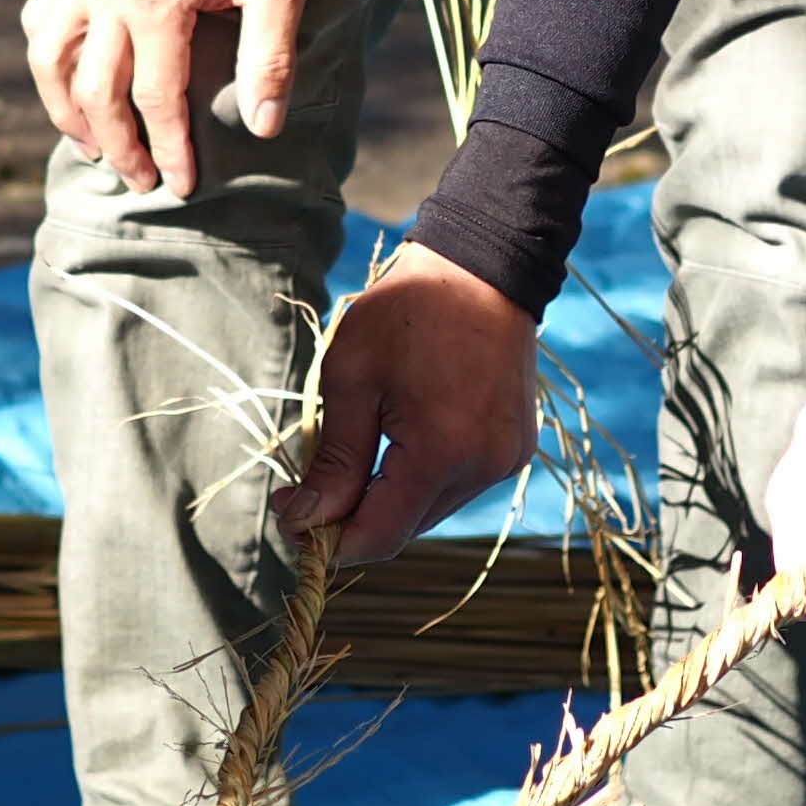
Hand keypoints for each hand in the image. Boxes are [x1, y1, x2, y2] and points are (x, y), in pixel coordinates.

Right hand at [22, 0, 304, 204]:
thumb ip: (271, 55)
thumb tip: (263, 125)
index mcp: (159, 1)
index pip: (156, 98)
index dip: (168, 149)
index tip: (180, 183)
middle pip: (96, 92)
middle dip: (118, 147)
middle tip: (138, 179)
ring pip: (49, 59)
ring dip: (66, 111)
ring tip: (91, 143)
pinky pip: (39, 17)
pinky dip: (47, 57)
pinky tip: (66, 80)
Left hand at [276, 246, 537, 566]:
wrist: (481, 265)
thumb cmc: (407, 311)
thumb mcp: (351, 378)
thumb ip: (333, 460)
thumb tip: (306, 521)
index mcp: (443, 453)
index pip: (379, 537)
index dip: (329, 539)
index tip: (288, 515)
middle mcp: (485, 468)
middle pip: (405, 528)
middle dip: (353, 516)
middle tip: (307, 484)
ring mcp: (508, 460)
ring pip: (430, 509)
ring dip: (388, 496)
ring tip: (357, 448)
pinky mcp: (516, 448)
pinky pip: (458, 484)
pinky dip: (421, 476)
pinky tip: (400, 437)